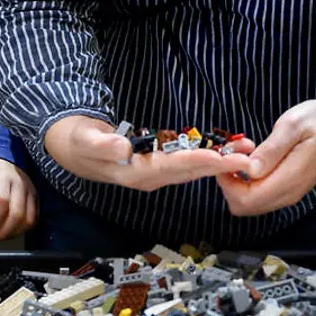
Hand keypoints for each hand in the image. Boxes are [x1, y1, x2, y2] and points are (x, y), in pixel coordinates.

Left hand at [0, 158, 36, 241]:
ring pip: (27, 220)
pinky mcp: (35, 198)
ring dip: (11, 233)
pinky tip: (8, 229)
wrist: (0, 161)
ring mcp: (30, 191)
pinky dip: (20, 229)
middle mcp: (19, 184)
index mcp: (1, 178)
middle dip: (1, 232)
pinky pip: (33, 220)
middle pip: (16, 214)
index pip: (1, 202)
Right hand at [44, 115, 253, 191]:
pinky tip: (224, 149)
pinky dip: (207, 154)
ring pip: (192, 167)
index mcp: (133, 172)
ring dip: (219, 160)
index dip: (195, 161)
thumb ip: (100, 145)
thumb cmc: (74, 141)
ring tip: (245, 150)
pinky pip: (186, 160)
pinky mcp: (157, 162)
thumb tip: (122, 150)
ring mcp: (154, 170)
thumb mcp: (81, 139)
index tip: (218, 157)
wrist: (67, 145)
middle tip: (248, 156)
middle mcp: (148, 175)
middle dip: (219, 163)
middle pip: (189, 171)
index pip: (171, 168)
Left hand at [215, 89, 315, 217]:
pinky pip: (262, 193)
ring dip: (239, 180)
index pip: (245, 201)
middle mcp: (288, 193)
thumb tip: (249, 171)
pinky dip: (250, 179)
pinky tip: (255, 155)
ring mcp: (290, 192)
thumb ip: (272, 149)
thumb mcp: (294, 124)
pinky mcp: (291, 186)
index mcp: (289, 179)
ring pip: (251, 201)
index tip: (227, 156)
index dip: (226, 182)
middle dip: (229, 182)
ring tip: (246, 150)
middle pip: (244, 206)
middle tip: (235, 152)